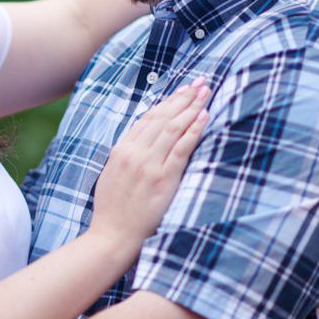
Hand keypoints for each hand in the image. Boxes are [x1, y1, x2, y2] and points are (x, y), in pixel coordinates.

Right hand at [89, 79, 209, 248]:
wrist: (112, 235)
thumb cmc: (113, 210)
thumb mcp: (112, 175)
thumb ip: (127, 156)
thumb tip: (144, 141)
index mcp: (121, 150)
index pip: (148, 118)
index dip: (167, 102)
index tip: (182, 91)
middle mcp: (134, 153)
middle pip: (162, 118)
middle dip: (183, 98)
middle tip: (200, 83)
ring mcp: (149, 164)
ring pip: (173, 128)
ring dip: (191, 108)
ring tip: (206, 93)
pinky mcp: (163, 178)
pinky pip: (181, 148)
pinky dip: (193, 130)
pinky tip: (204, 116)